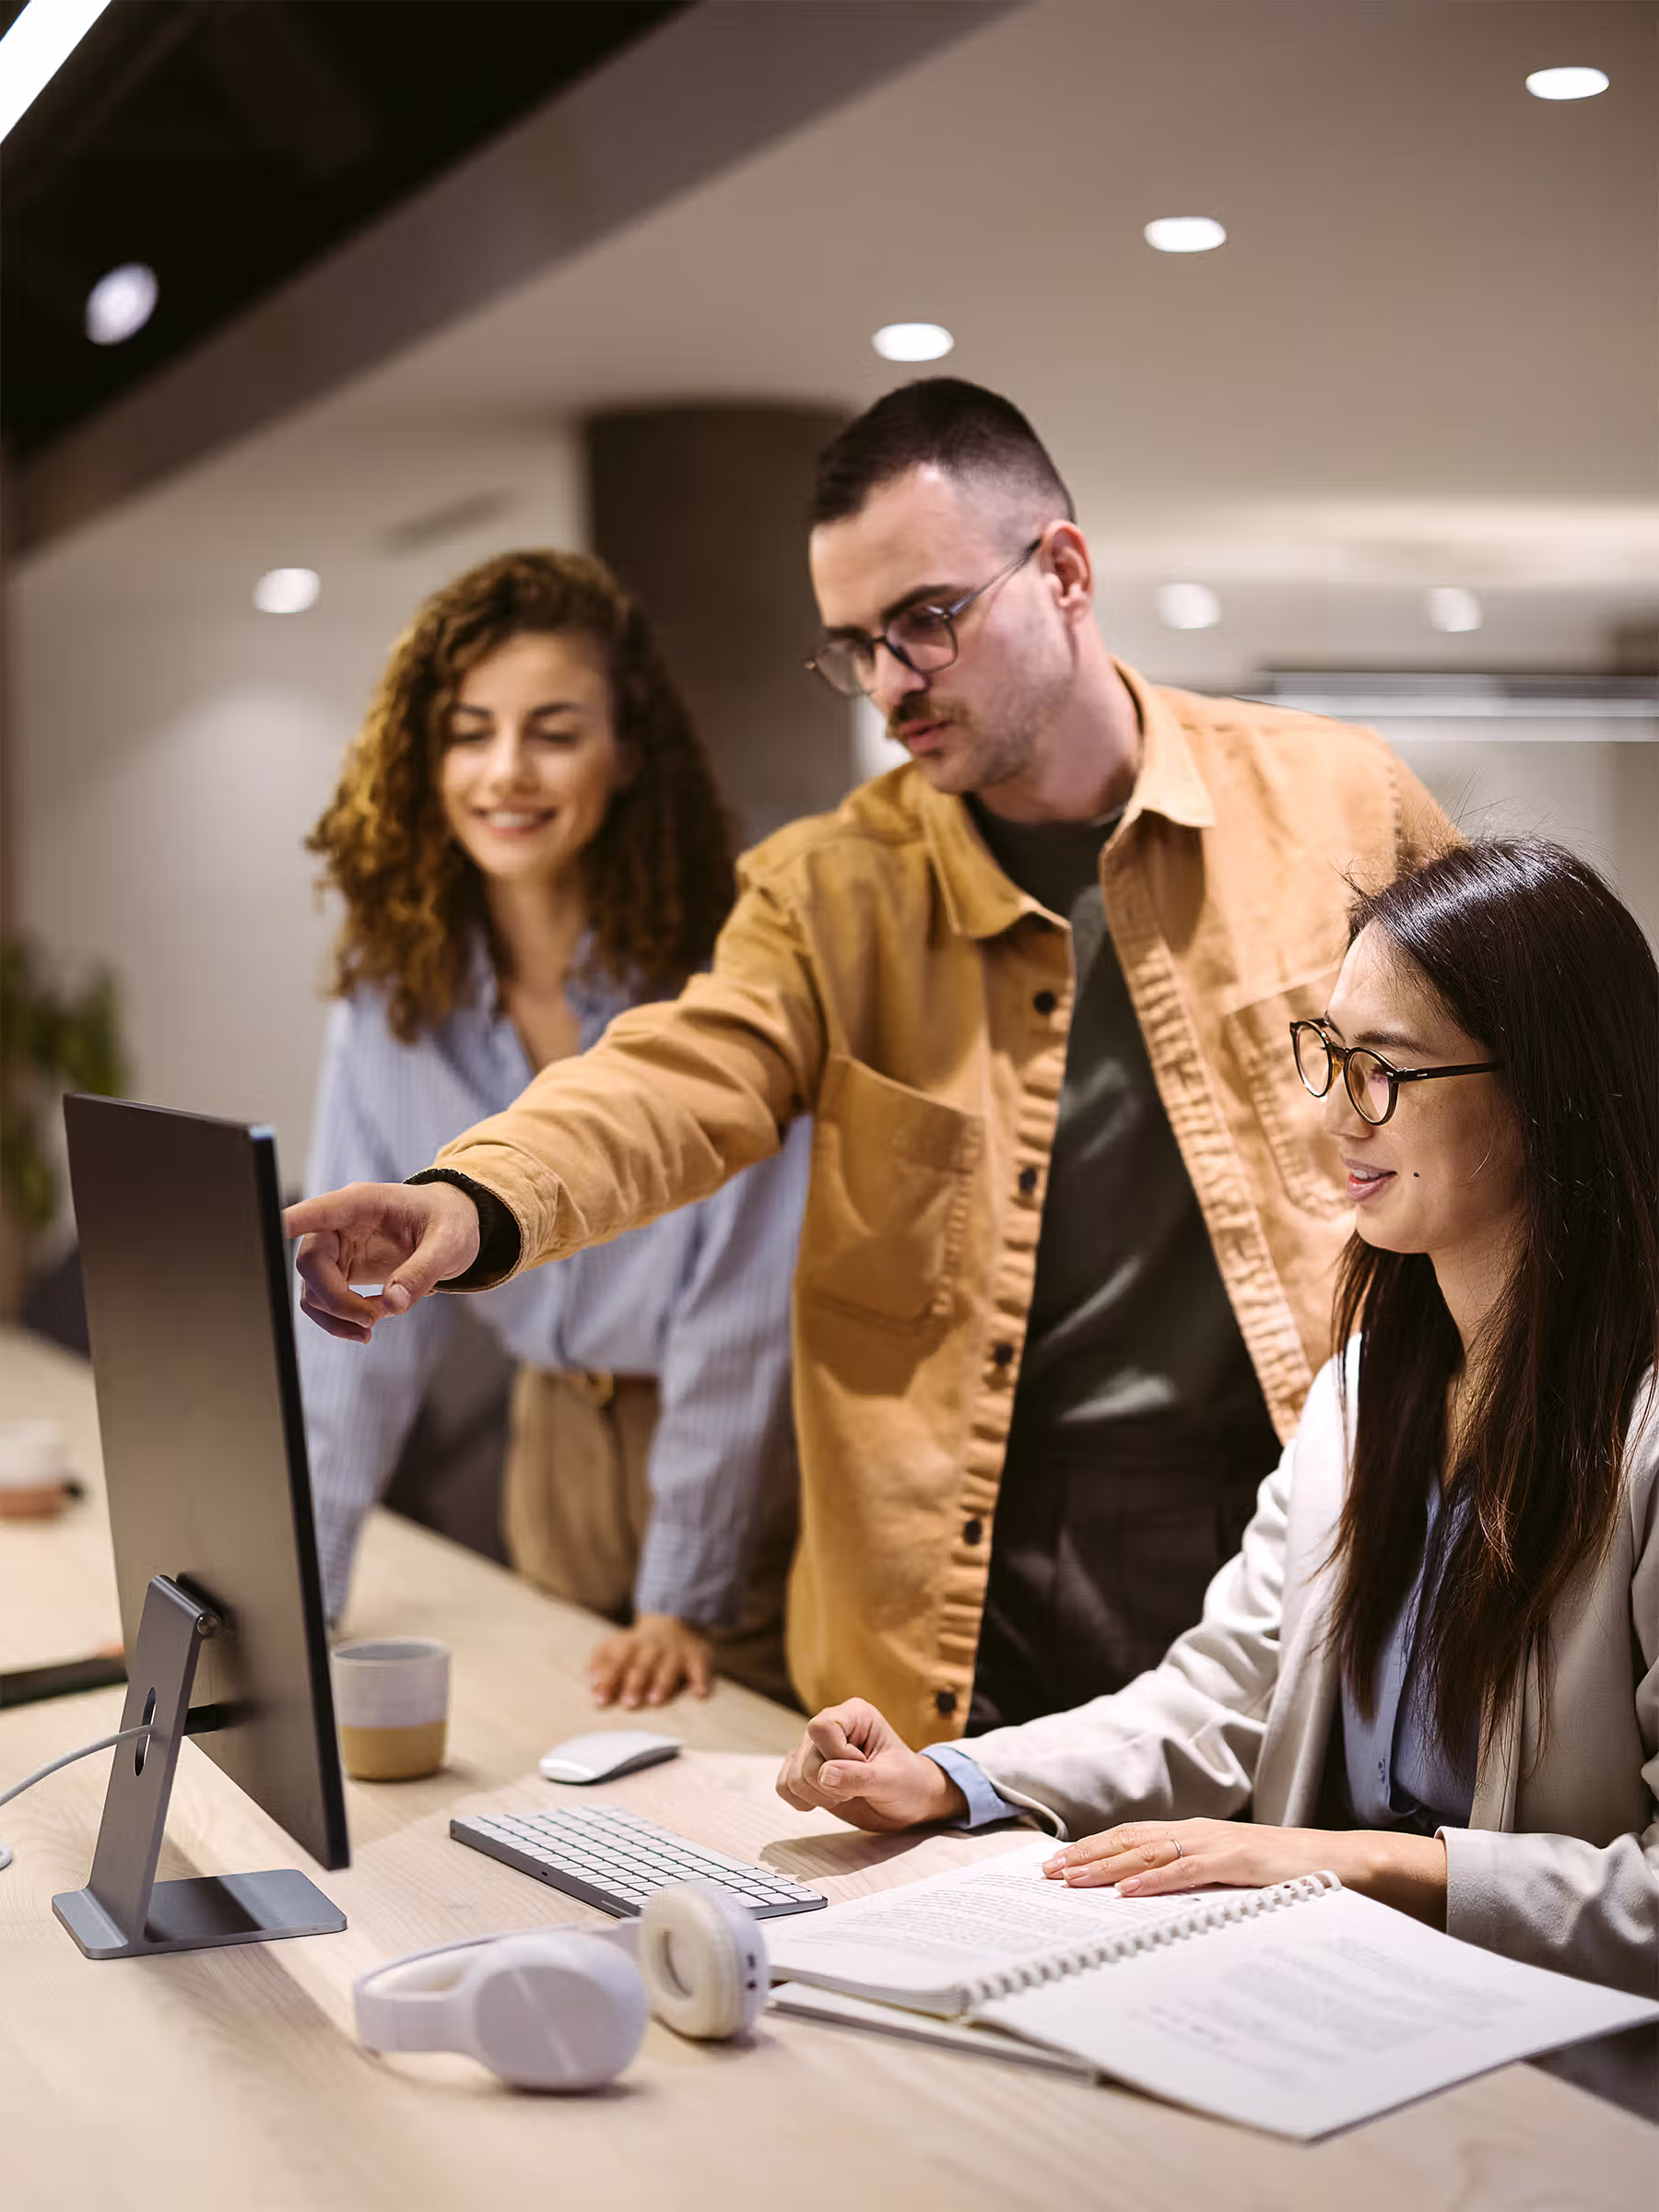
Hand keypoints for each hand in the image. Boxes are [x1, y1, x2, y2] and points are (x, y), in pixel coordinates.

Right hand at [284, 1181, 481, 1342]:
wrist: (452, 1228)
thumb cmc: (451, 1221)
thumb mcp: (450, 1243)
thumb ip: (423, 1271)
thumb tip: (393, 1304)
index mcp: (362, 1204)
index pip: (317, 1211)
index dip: (292, 1223)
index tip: (272, 1231)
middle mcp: (339, 1224)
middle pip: (309, 1262)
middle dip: (335, 1298)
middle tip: (371, 1319)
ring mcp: (336, 1248)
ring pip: (310, 1288)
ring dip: (336, 1315)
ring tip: (373, 1325)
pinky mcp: (340, 1270)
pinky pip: (322, 1300)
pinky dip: (338, 1320)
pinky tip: (365, 1327)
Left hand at [587, 1615, 712, 1707]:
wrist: (673, 1623)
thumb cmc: (638, 1647)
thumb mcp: (617, 1645)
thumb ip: (601, 1661)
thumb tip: (590, 1680)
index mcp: (631, 1645)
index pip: (617, 1662)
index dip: (609, 1680)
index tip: (601, 1700)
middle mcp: (654, 1648)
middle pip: (642, 1666)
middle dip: (635, 1683)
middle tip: (628, 1703)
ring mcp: (677, 1652)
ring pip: (669, 1668)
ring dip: (662, 1683)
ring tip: (655, 1699)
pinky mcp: (698, 1657)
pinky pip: (701, 1668)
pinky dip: (701, 1680)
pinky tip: (700, 1694)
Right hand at [775, 1699, 966, 1832]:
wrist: (909, 1802)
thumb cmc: (908, 1783)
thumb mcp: (891, 1780)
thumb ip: (859, 1777)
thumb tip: (823, 1775)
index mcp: (854, 1714)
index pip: (822, 1727)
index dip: (837, 1755)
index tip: (863, 1766)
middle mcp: (830, 1727)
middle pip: (805, 1757)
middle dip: (831, 1784)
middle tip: (858, 1787)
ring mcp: (815, 1749)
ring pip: (792, 1775)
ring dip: (817, 1795)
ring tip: (846, 1794)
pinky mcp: (806, 1771)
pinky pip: (784, 1786)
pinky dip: (801, 1800)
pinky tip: (826, 1801)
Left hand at [1042, 1820, 1447, 1926]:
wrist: (1345, 1864)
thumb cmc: (1287, 1876)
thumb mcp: (1233, 1878)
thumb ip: (1196, 1883)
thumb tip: (1152, 1904)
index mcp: (1196, 1835)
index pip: (1132, 1839)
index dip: (1093, 1849)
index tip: (1058, 1865)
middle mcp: (1199, 1833)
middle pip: (1129, 1842)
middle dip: (1086, 1856)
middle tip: (1048, 1873)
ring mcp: (1218, 1845)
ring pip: (1149, 1853)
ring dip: (1107, 1867)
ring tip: (1072, 1880)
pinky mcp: (1238, 1863)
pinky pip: (1187, 1871)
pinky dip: (1154, 1881)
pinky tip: (1128, 1893)